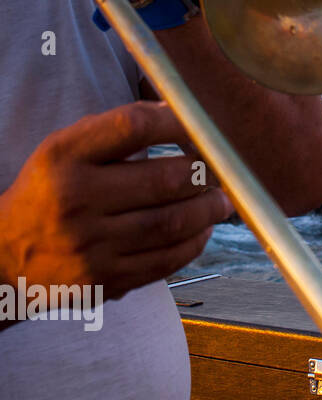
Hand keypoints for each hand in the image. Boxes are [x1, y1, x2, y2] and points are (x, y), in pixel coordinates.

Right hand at [0, 101, 232, 304]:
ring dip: (209, 210)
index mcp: (63, 158)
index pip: (133, 127)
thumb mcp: (67, 151)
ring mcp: (89, 245)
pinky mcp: (104, 281)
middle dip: (206, 174)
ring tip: (221, 201)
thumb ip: (120, 132)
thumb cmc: (52, 191)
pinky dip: (195, 242)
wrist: (4, 256)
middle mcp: (74, 200)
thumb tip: (188, 118)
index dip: (179, 121)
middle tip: (222, 171)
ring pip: (173, 223)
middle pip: (166, 180)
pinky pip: (167, 260)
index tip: (204, 124)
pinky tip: (202, 230)